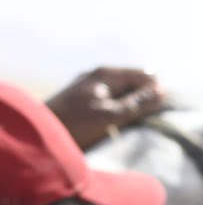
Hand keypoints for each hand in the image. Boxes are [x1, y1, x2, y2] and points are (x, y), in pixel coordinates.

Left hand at [44, 67, 165, 147]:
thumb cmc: (75, 123)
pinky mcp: (86, 97)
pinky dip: (120, 109)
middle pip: (136, 82)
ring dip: (132, 106)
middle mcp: (100, 75)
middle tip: (146, 121)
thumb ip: (137, 104)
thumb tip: (163, 92)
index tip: (158, 113)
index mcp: (107, 74)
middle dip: (145, 99)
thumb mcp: (110, 116)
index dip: (156, 93)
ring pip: (125, 91)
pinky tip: (117, 124)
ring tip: (132, 124)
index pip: (147, 76)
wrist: (37, 131)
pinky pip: (113, 98)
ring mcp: (92, 85)